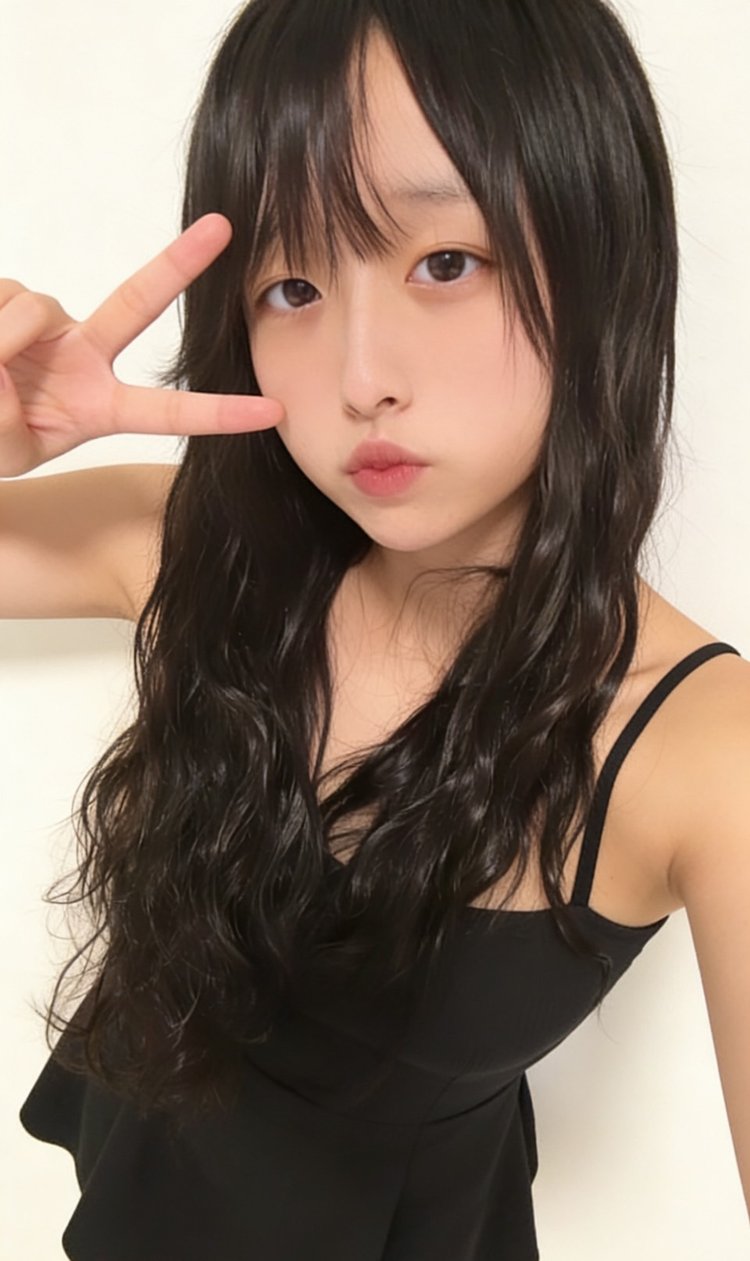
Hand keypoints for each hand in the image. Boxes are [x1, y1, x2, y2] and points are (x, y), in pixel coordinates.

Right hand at [0, 214, 283, 475]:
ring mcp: (49, 323)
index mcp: (101, 406)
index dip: (219, 413)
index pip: (169, 411)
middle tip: (223, 226)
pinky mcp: (9, 294)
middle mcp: (85, 356)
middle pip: (138, 303)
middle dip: (179, 263)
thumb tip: (4, 363)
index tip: (273, 412)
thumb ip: (8, 425)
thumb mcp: (8, 453)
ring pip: (31, 310)